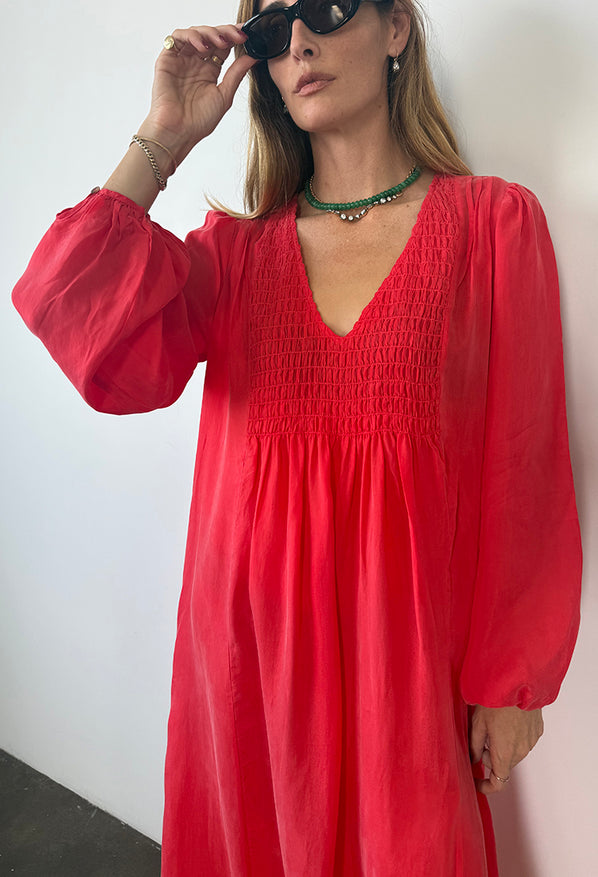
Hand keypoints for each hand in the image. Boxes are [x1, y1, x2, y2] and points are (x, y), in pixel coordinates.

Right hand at [140, 24, 257, 164]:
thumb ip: (238, 72)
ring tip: (221, 42)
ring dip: (209, 32)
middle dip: (225, 31)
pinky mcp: (167, 59)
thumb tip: (255, 55)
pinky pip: (176, 37)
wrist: (178, 132)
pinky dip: (191, 36)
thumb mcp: (225, 94)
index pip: (223, 46)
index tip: (248, 34)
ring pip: (195, 33)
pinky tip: (202, 47)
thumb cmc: (199, 121)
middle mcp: (195, 63)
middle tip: (238, 35)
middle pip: (211, 36)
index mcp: (210, 72)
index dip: (235, 37)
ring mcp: (181, 60)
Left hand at [469, 705, 543, 794]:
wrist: (519, 684)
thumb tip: (473, 759)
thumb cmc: (496, 702)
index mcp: (504, 754)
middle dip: (491, 758)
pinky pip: (524, 741)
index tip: (477, 782)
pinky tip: (507, 721)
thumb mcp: (478, 723)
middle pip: (504, 765)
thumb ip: (474, 746)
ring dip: (503, 747)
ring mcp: (531, 742)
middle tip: (481, 740)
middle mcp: (521, 752)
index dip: (485, 786)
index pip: (498, 783)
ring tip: (494, 725)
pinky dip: (514, 738)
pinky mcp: (537, 731)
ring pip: (514, 753)